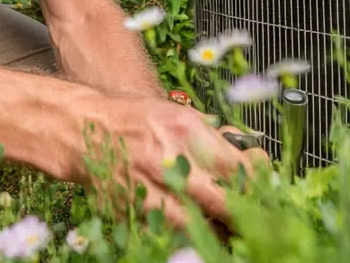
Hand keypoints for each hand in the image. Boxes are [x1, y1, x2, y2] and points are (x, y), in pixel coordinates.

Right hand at [82, 97, 262, 227]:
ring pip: (197, 224)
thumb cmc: (134, 120)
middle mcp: (169, 158)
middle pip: (223, 201)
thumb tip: (249, 155)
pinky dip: (184, 236)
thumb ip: (212, 136)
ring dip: (216, 231)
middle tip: (256, 221)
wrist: (84, 127)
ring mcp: (149, 187)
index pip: (238, 167)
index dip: (258, 185)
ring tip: (227, 232)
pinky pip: (166, 232)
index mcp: (186, 130)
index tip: (265, 191)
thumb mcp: (177, 114)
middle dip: (244, 215)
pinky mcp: (133, 207)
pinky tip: (195, 234)